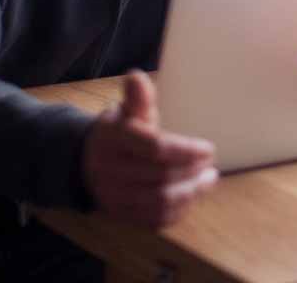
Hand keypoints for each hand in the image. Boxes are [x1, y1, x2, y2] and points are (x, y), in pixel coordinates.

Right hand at [82, 69, 217, 227]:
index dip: (185, 150)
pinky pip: (153, 219)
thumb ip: (138, 97)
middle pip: (160, 176)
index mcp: (115, 138)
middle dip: (191, 171)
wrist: (86, 161)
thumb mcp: (127, 110)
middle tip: (210, 162)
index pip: (154, 148)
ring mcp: (114, 195)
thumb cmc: (119, 130)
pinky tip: (191, 196)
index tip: (208, 148)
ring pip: (159, 201)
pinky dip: (177, 211)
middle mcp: (111, 170)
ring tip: (208, 179)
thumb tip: (136, 76)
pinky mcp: (120, 214)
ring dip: (190, 192)